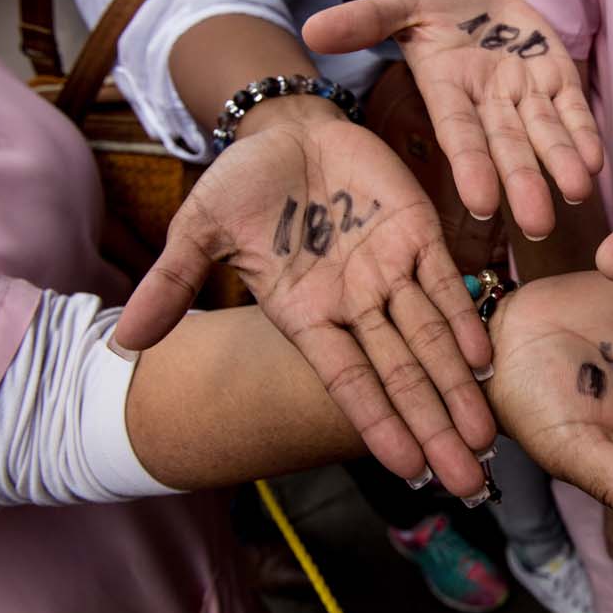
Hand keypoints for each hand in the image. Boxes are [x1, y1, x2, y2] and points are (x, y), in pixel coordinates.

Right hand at [115, 103, 493, 492]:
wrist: (287, 131)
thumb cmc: (244, 184)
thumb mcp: (200, 228)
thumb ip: (174, 282)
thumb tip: (127, 342)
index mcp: (308, 316)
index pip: (350, 382)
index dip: (380, 423)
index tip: (410, 471)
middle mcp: (356, 305)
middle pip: (403, 376)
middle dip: (435, 428)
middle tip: (470, 482)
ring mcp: (390, 272)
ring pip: (433, 340)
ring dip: (460, 388)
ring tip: (486, 438)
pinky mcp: (418, 235)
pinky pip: (446, 283)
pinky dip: (466, 319)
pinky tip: (484, 359)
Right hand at [303, 0, 602, 239]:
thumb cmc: (434, 5)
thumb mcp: (400, 4)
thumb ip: (365, 20)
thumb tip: (313, 28)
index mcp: (449, 91)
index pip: (460, 134)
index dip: (471, 166)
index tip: (481, 201)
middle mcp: (489, 102)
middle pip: (508, 147)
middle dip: (523, 184)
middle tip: (538, 226)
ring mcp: (525, 93)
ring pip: (545, 135)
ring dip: (562, 164)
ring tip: (577, 194)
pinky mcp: (557, 78)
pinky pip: (573, 110)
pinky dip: (584, 134)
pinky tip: (596, 160)